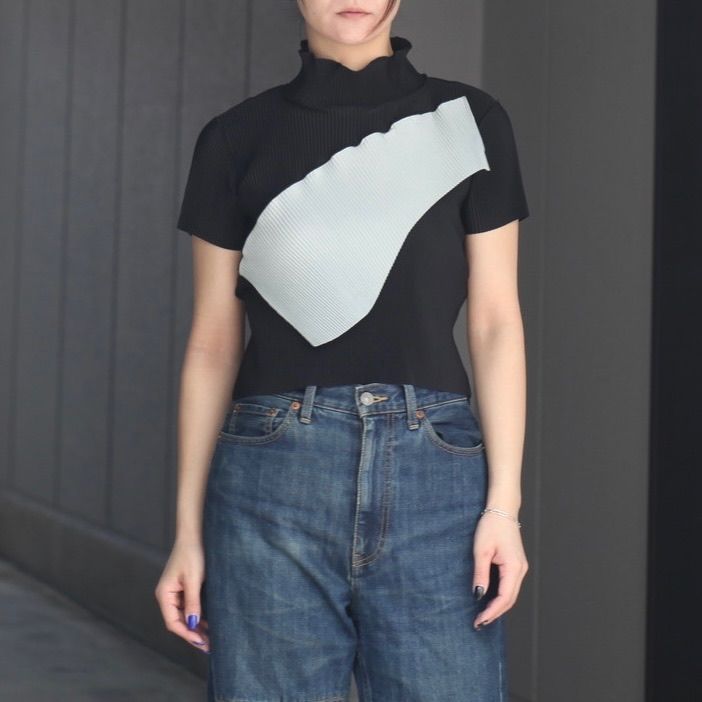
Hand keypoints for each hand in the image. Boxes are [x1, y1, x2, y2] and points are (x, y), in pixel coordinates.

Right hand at [154, 538, 209, 652]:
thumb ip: (193, 602)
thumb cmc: (193, 553)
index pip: (173, 622)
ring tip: (211, 637)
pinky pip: (189, 606)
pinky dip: (197, 615)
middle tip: (209, 645)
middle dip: (193, 633)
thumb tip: (193, 624)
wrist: (195, 534)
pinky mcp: (183, 587)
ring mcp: (175, 592)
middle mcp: (167, 595)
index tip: (201, 642)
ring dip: (196, 626)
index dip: (187, 634)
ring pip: (184, 615)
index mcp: (164, 594)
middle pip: (179, 620)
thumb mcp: (194, 579)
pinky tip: (208, 623)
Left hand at [471, 511, 527, 629]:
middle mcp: (521, 570)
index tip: (479, 621)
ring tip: (483, 615)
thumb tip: (479, 595)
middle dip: (495, 613)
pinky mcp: (517, 565)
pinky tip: (490, 600)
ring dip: (498, 607)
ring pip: (511, 594)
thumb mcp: (481, 550)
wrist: (502, 510)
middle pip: (510, 600)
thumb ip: (481, 574)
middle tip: (478, 623)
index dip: (492, 612)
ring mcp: (520, 568)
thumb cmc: (491, 527)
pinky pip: (510, 586)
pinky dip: (501, 597)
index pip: (505, 598)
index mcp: (514, 567)